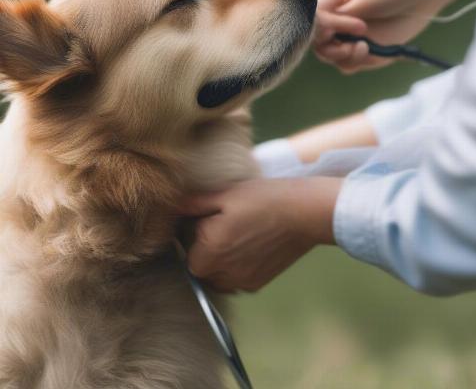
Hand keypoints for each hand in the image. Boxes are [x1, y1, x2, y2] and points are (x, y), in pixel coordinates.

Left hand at [178, 177, 341, 292]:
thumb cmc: (263, 198)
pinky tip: (250, 245)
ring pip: (216, 277)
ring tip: (237, 235)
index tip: (208, 217)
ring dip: (218, 261)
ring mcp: (240, 281)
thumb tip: (168, 208)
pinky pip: (235, 280)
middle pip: (199, 267)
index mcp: (209, 250)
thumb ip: (192, 205)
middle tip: (223, 224)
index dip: (192, 233)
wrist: (304, 213)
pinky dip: (236, 267)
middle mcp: (222, 273)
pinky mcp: (256, 284)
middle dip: (204, 249)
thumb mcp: (225, 195)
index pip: (184, 251)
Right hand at [314, 0, 449, 73]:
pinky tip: (373, 50)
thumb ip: (339, 13)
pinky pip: (349, 64)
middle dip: (335, 50)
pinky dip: (360, 62)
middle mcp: (334, 18)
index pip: (311, 22)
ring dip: (348, 58)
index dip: (326, 31)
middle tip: (357, 46)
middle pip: (317, 44)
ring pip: (332, 57)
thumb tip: (318, 27)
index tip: (355, 27)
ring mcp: (347, 34)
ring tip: (367, 47)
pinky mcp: (362, 46)